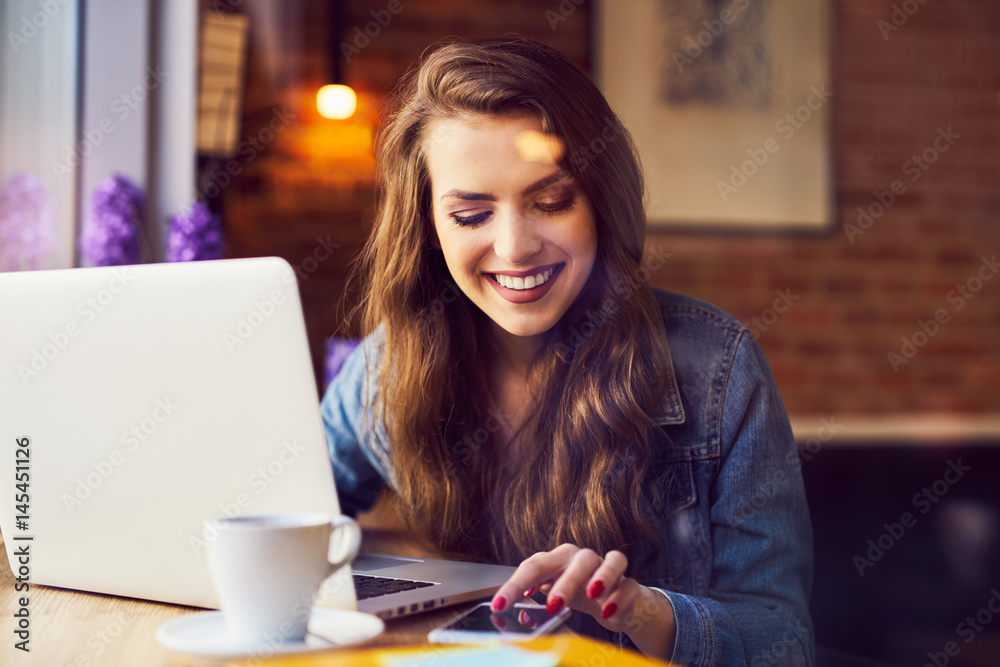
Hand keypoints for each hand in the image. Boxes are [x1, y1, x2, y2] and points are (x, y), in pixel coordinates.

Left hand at [489, 544, 675, 655]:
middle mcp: (583, 558)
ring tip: (591, 595)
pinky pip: (629, 584)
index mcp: (558, 559)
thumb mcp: (555, 598)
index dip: (514, 586)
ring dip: (601, 576)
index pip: (533, 566)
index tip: (500, 606)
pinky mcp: (629, 584)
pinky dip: (620, 596)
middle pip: (574, 558)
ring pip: (609, 560)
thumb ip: (537, 606)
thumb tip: (521, 619)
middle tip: (551, 606)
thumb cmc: (578, 594)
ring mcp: (608, 568)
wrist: (616, 601)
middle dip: (562, 581)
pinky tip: (608, 611)